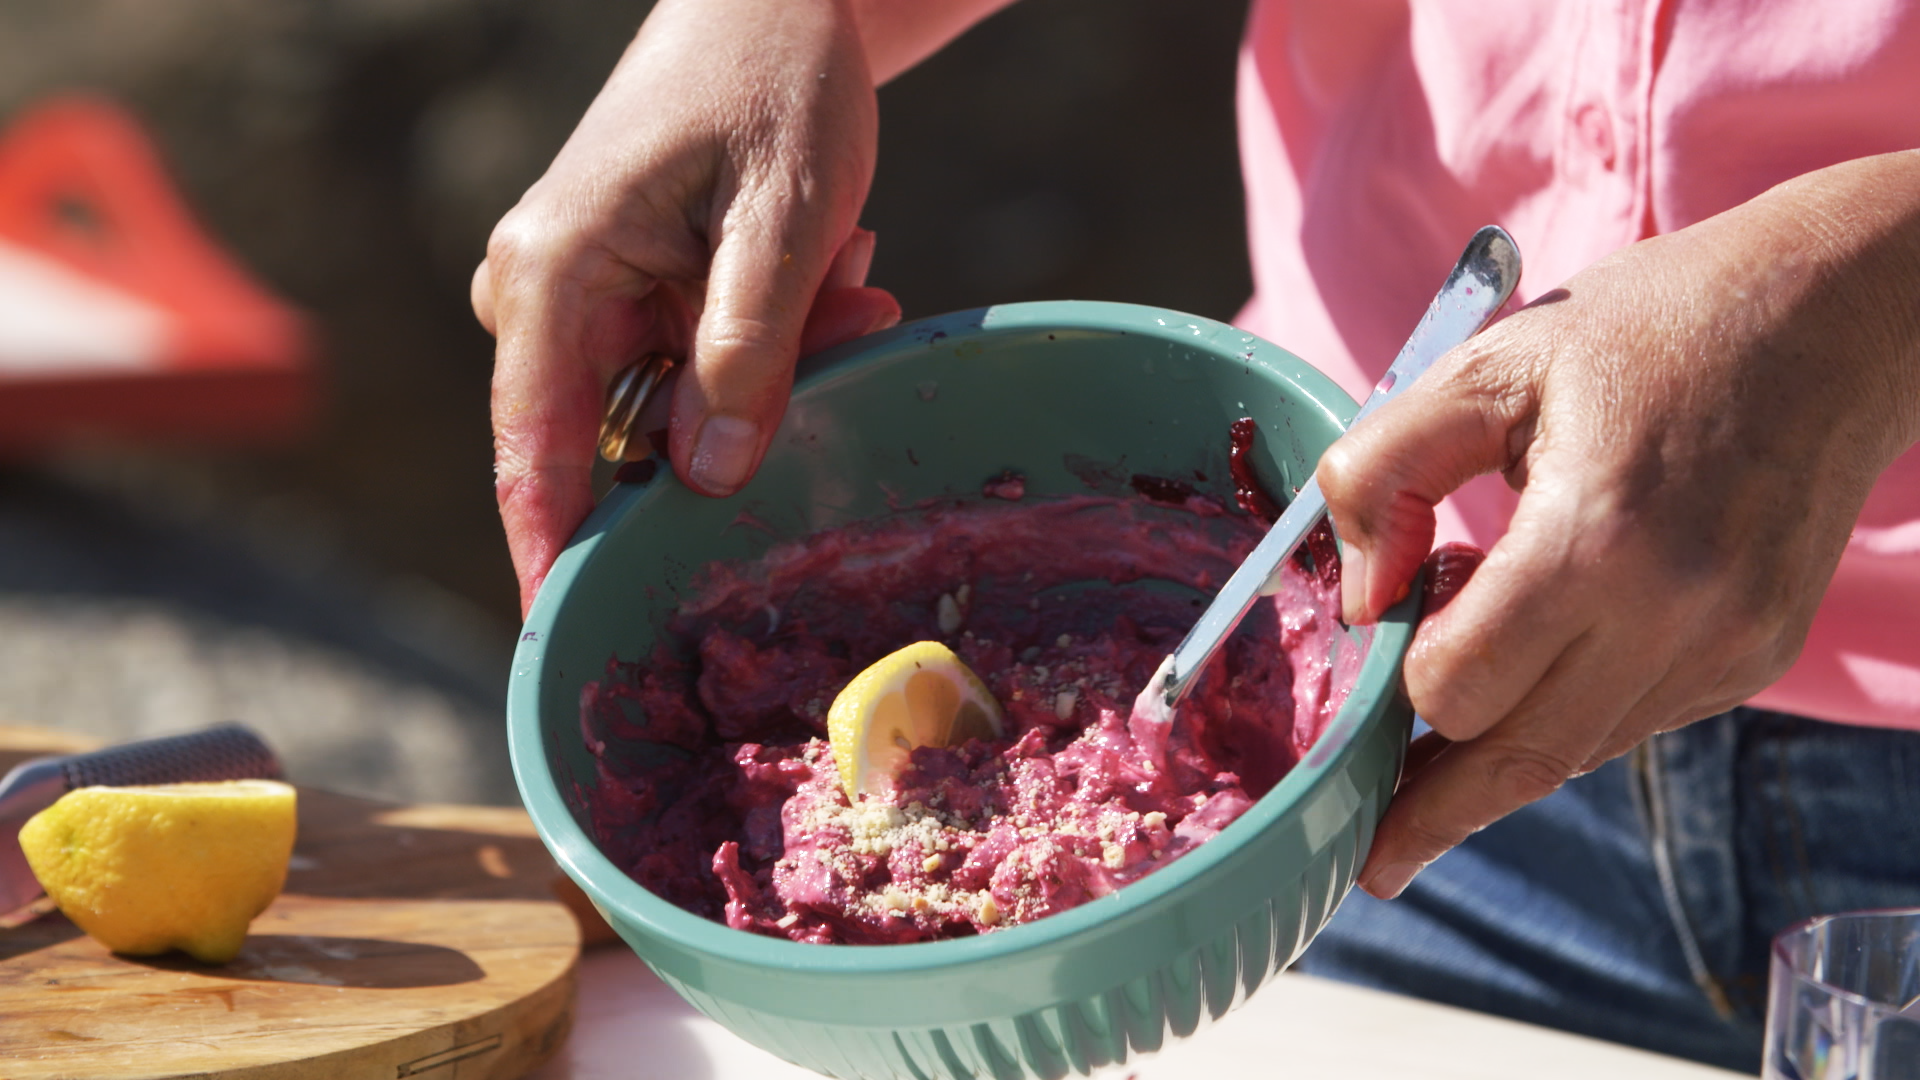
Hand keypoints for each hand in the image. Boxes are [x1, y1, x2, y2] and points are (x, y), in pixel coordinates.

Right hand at [473, 0, 900, 612]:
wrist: (771, 4)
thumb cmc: (772, 85)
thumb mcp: (784, 218)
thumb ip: (748, 352)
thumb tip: (706, 479)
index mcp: (552, 274)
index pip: (532, 454)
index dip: (550, 561)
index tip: (565, 651)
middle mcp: (539, 294)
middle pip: (626, 435)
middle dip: (743, 421)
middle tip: (843, 318)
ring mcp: (577, 296)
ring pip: (674, 407)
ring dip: (771, 372)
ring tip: (843, 277)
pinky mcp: (621, 296)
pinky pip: (691, 368)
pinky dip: (766, 346)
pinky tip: (824, 276)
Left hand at [1319, 151, 1919, 898]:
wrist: (1832, 318)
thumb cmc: (1650, 329)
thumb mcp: (1489, 366)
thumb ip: (1387, 471)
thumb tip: (1359, 597)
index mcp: (1597, 540)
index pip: (1458, 686)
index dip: (1396, 681)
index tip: (1370, 654)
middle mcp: (1675, 617)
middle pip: (1514, 762)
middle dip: (1428, 801)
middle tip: (1370, 851)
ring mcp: (1725, 650)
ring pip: (1572, 756)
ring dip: (1492, 761)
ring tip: (1425, 753)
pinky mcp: (1752, 659)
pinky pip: (1627, 723)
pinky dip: (1561, 720)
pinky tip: (1528, 668)